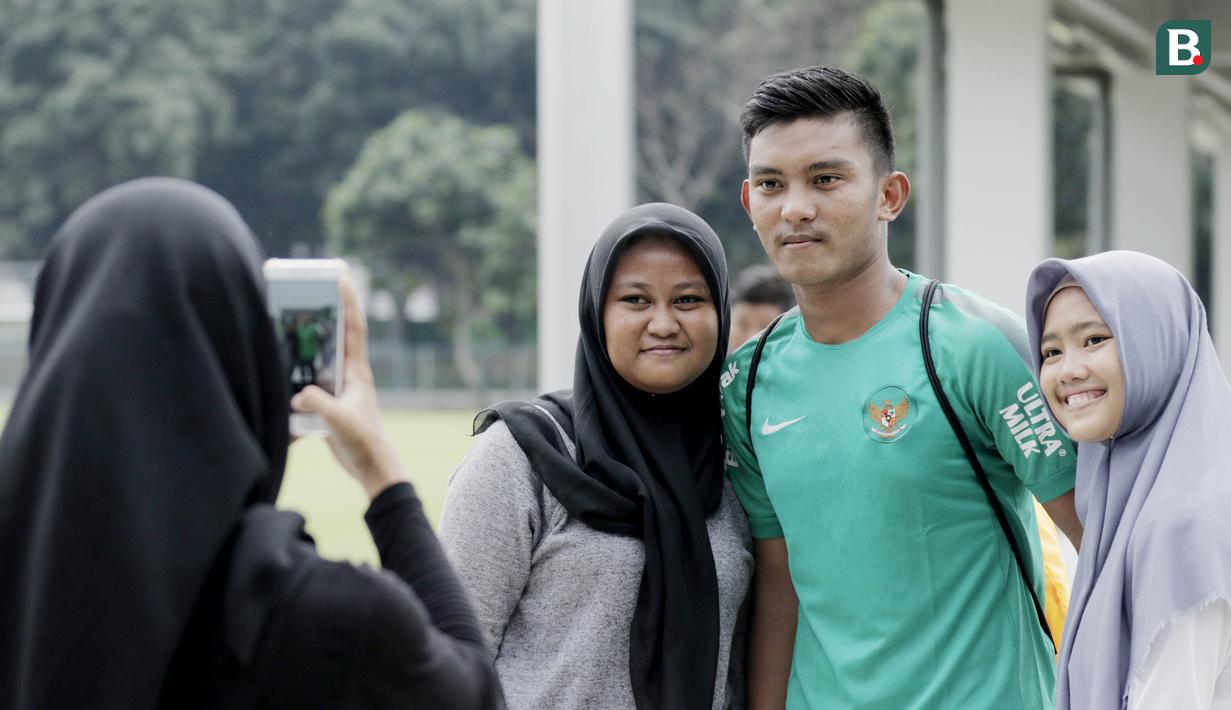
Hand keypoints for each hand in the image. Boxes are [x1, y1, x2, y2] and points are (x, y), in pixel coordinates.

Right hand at [291, 275, 406, 499]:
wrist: (371, 466)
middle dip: (327, 312)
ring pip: (322, 356)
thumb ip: (318, 404)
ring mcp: (339, 387)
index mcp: (357, 371)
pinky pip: (312, 379)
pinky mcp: (329, 402)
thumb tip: (297, 394)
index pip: (353, 328)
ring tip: (292, 320)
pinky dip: (300, 370)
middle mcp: (349, 374)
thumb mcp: (340, 420)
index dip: (348, 302)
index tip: (341, 277)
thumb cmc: (364, 441)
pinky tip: (284, 365)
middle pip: (337, 335)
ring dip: (310, 339)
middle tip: (311, 290)